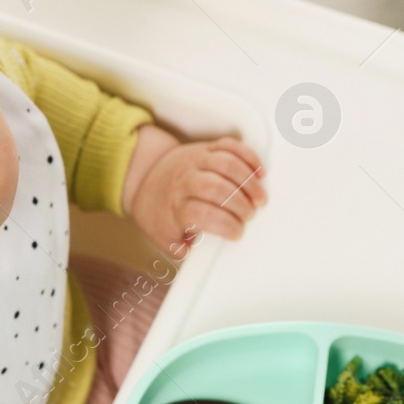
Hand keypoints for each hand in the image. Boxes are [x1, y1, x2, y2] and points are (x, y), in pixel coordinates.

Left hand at [122, 125, 267, 257]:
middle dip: (240, 205)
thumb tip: (198, 257)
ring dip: (249, 182)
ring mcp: (196, 161)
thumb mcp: (163, 235)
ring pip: (227, 164)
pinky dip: (248, 156)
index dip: (225, 225)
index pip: (202, 214)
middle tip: (249, 216)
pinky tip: (258, 172)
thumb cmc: (159, 209)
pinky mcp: (206, 148)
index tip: (237, 233)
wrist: (144, 176)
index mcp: (174, 205)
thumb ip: (181, 248)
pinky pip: (230, 146)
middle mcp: (185, 180)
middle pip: (217, 188)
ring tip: (259, 199)